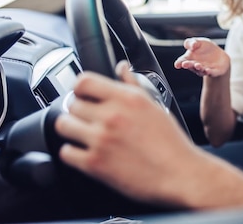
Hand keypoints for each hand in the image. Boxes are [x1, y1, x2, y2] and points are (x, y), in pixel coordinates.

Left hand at [55, 60, 203, 205]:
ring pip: (64, 125)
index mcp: (128, 99)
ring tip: (83, 133)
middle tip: (87, 118)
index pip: (84, 81)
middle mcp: (112, 116)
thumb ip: (133, 84)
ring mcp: (101, 140)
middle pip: (72, 103)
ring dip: (71, 128)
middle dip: (78, 110)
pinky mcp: (94, 164)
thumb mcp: (154, 106)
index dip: (80, 87)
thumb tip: (122, 67)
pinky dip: (72, 152)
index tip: (84, 94)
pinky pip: (66, 152)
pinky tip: (85, 152)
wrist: (179, 174)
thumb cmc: (170, 142)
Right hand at [173, 37, 229, 77]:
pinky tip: (207, 70)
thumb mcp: (199, 42)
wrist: (219, 55)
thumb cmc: (205, 48)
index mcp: (189, 58)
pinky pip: (211, 73)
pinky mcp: (214, 71)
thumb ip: (192, 42)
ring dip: (199, 68)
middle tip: (184, 64)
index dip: (179, 63)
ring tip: (197, 65)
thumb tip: (192, 46)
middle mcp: (195, 66)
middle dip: (188, 65)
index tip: (177, 64)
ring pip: (201, 70)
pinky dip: (209, 72)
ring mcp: (204, 69)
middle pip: (191, 66)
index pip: (182, 61)